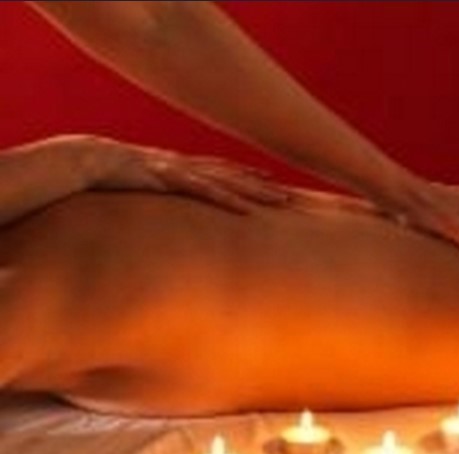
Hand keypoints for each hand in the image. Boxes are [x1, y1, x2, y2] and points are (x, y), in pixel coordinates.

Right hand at [88, 137, 288, 214]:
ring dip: (257, 193)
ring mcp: (183, 171)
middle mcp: (188, 166)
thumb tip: (165, 203)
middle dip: (264, 187)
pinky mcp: (172, 180)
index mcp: (181, 166)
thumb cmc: (112, 174)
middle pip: (234, 176)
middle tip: (292, 198)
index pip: (222, 170)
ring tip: (283, 202)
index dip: (248, 175)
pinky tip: (247, 211)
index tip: (272, 182)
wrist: (87, 158)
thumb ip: (157, 191)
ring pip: (229, 183)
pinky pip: (206, 193)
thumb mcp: (142, 183)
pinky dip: (228, 201)